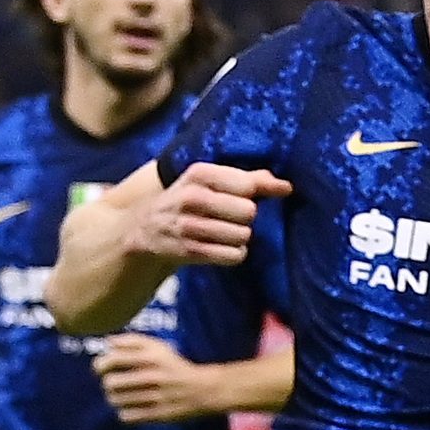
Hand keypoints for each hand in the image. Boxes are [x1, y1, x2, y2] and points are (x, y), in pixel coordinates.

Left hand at [94, 333, 208, 423]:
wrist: (204, 389)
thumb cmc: (175, 365)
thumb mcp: (158, 347)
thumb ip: (132, 341)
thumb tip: (107, 343)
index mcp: (150, 357)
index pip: (112, 360)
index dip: (100, 365)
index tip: (101, 369)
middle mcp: (152, 376)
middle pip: (111, 383)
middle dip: (108, 384)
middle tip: (113, 385)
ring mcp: (156, 397)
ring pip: (117, 400)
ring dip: (115, 398)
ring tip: (122, 396)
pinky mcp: (159, 414)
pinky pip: (128, 416)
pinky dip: (125, 413)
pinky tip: (131, 408)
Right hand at [129, 161, 289, 268]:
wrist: (145, 229)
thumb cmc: (190, 201)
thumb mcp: (210, 182)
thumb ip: (247, 180)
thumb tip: (285, 185)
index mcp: (199, 174)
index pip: (247, 184)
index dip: (262, 191)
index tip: (265, 194)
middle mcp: (192, 197)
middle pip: (248, 211)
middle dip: (247, 218)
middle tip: (234, 218)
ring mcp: (188, 226)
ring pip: (243, 235)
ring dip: (241, 237)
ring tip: (226, 233)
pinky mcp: (189, 251)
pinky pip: (234, 255)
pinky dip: (235, 254)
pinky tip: (223, 247)